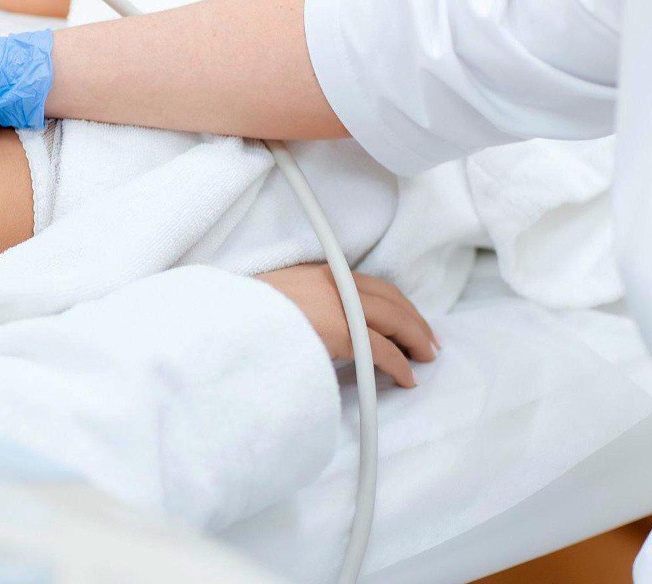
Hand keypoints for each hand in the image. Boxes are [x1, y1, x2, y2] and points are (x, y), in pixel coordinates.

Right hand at [256, 264, 437, 387]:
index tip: (408, 318)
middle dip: (414, 320)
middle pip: (390, 299)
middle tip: (428, 341)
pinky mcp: (341, 331)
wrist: (223, 323)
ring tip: (425, 358)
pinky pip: (382, 350)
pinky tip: (407, 377)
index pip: (370, 285)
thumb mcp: (271, 300)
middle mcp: (332, 282)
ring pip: (394, 320)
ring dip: (415, 340)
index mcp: (317, 274)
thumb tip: (311, 325)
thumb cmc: (240, 318)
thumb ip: (298, 305)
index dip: (396, 303)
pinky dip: (400, 364)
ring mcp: (338, 305)